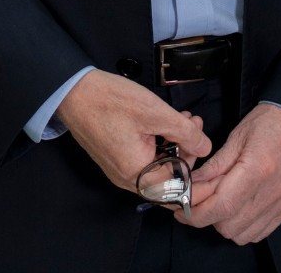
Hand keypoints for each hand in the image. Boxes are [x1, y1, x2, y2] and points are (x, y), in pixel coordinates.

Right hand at [56, 70, 210, 194]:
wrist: (73, 91)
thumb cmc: (111, 101)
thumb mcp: (155, 112)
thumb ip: (185, 132)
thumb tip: (205, 147)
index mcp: (137, 174)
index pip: (177, 189)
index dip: (196, 172)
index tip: (206, 153)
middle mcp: (127, 178)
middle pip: (168, 178)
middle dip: (187, 152)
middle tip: (194, 124)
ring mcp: (119, 168)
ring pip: (157, 166)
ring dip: (174, 145)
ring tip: (183, 118)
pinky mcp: (115, 156)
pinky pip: (144, 159)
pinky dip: (159, 143)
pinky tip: (164, 122)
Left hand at [176, 103, 280, 244]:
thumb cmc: (272, 121)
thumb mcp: (238, 136)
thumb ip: (215, 165)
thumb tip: (193, 185)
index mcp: (257, 169)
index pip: (221, 206)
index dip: (196, 213)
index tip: (181, 208)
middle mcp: (272, 192)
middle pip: (229, 226)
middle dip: (207, 217)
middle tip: (199, 200)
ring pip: (243, 235)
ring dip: (225, 224)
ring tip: (220, 202)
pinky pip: (261, 232)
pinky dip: (244, 226)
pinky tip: (239, 208)